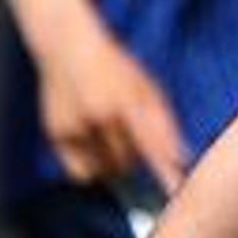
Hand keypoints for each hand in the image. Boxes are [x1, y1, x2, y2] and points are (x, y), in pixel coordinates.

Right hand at [37, 32, 188, 191]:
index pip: (152, 146)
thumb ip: (164, 123)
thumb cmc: (114, 67)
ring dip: (112, 163)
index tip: (175, 190)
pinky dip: (91, 166)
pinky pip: (81, 172)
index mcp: (127, 101)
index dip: (165, 172)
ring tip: (108, 136)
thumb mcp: (146, 87)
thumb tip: (180, 159)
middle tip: (128, 137)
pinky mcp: (57, 134)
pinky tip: (91, 143)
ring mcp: (76, 125)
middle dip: (134, 158)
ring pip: (105, 170)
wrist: (68, 46)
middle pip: (128, 162)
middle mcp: (100, 116)